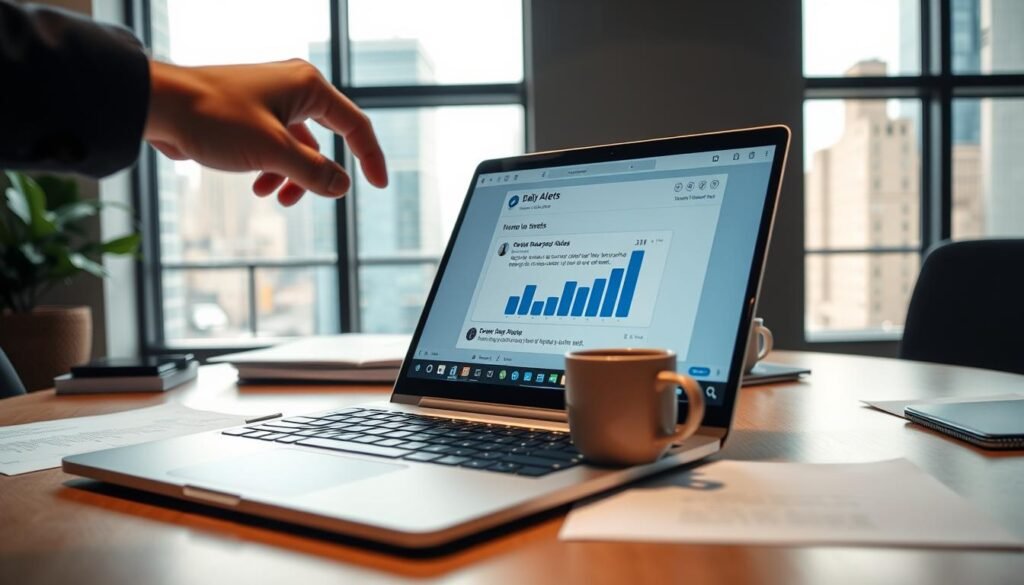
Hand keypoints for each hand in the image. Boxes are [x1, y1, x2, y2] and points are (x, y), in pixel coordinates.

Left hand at [144, 59, 387, 205]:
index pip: (355, 125)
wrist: (158, 105)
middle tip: (299, 199)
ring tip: (269, 195)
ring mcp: (271, 99)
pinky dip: (273, 168)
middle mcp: (294, 87)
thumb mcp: (272, 153)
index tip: (379, 186)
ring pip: (299, 147)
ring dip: (290, 176)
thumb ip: (313, 173)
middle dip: (314, 175)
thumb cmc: (214, 119)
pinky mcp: (250, 112)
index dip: (371, 157)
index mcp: (308, 87)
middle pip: (325, 140)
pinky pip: (277, 145)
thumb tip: (342, 187)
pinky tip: (256, 183)